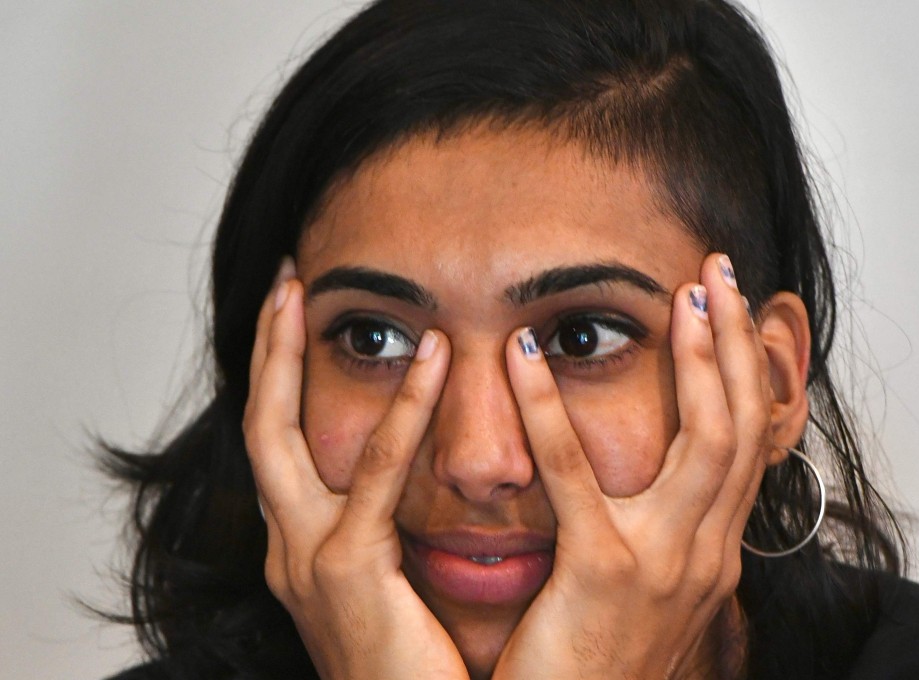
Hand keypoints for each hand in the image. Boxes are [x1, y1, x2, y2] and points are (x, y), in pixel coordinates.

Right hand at [243, 260, 468, 679]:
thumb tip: (422, 475)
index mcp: (301, 548)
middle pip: (257, 426)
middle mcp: (286, 549)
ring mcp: (305, 560)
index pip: (279, 445)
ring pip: (283, 436)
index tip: (293, 318)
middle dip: (263, 352)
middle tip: (283, 282)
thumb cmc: (416, 665)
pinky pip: (375, 477)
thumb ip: (389, 530)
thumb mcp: (391, 585)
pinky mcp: (346, 572)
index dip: (277, 378)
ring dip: (293, 359)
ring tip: (316, 295)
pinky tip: (435, 359)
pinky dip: (404, 412)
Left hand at [494, 253, 772, 678]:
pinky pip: (577, 476)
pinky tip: (522, 354)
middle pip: (746, 425)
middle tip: (720, 272)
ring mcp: (666, 564)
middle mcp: (707, 553)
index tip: (727, 309)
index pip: (747, 442)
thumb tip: (651, 483)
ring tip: (679, 295)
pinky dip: (549, 408)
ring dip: (698, 358)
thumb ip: (654, 532)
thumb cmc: (594, 660)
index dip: (744, 371)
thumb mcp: (643, 590)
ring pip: (708, 439)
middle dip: (740, 344)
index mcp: (712, 552)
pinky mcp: (606, 574)